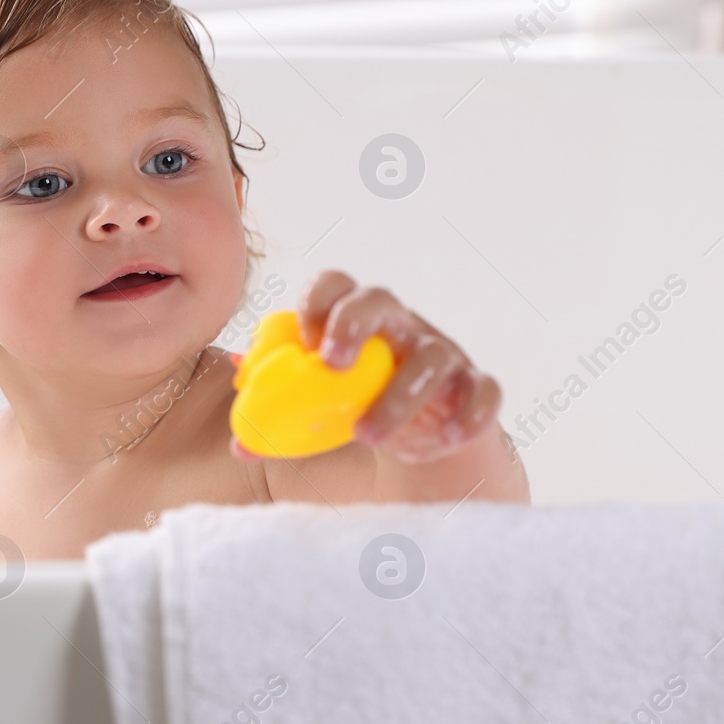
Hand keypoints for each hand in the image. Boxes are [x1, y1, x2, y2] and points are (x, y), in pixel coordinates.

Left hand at [231, 270, 502, 464]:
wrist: (422, 435)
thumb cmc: (361, 404)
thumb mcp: (319, 402)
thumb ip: (281, 406)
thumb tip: (240, 424)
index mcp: (356, 319)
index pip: (335, 285)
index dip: (317, 301)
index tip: (304, 338)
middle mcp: (400, 325)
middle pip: (381, 299)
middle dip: (354, 323)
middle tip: (332, 365)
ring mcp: (442, 353)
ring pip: (432, 356)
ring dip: (399, 396)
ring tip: (366, 435)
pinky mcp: (475, 387)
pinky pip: (484, 392)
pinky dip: (469, 414)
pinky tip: (444, 438)